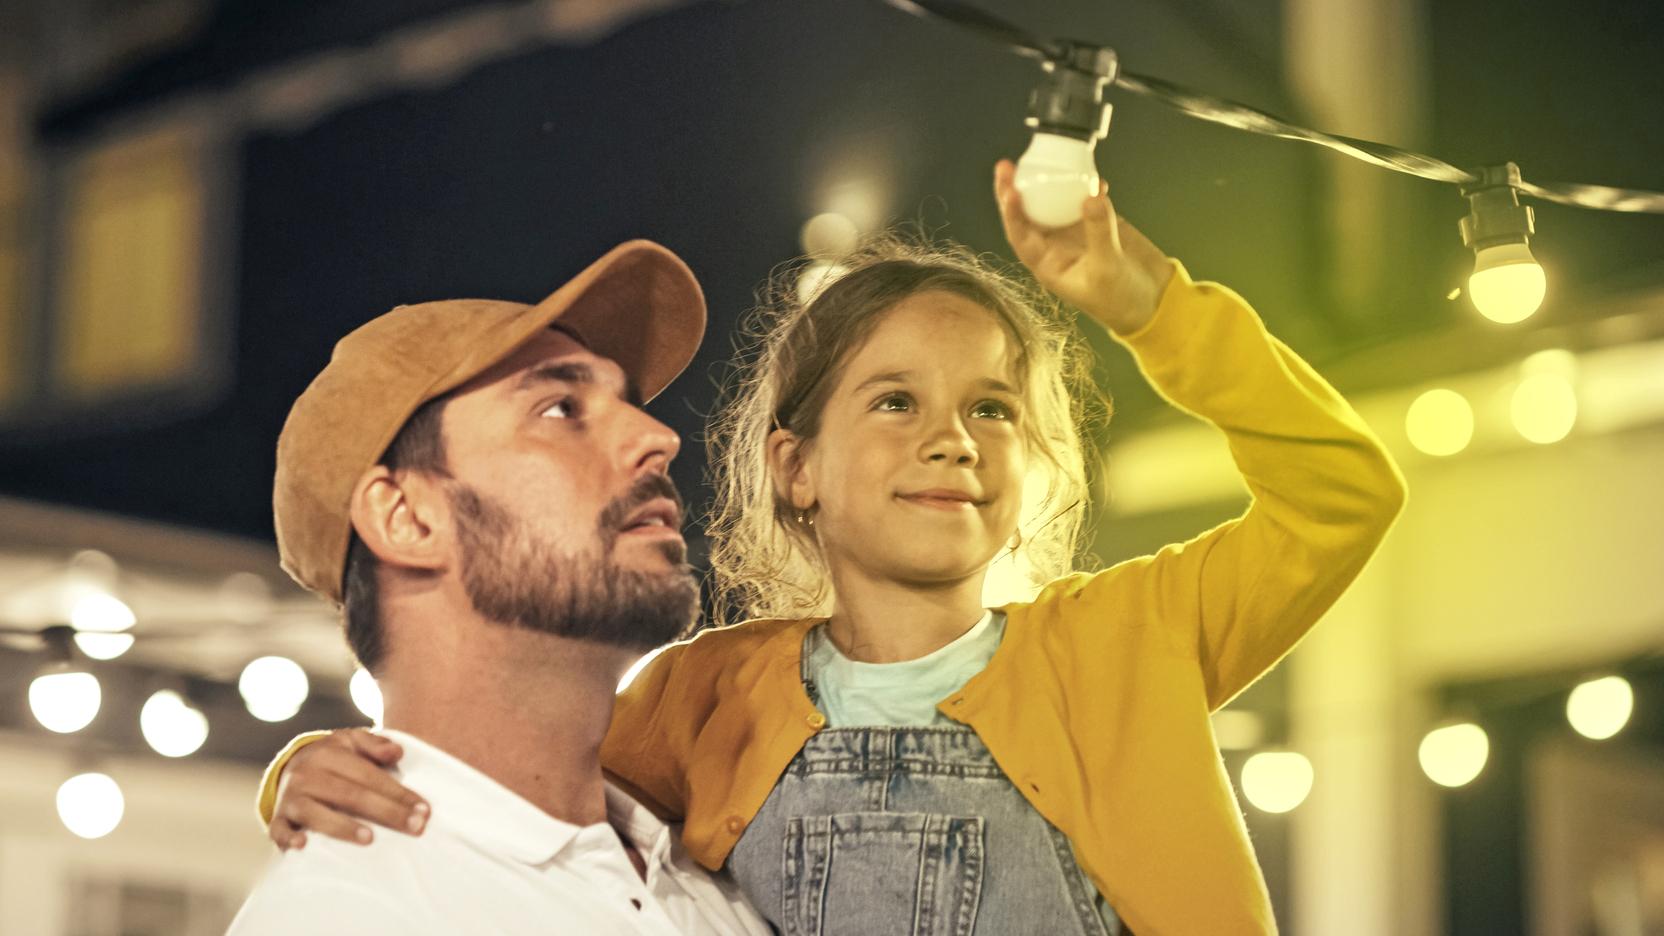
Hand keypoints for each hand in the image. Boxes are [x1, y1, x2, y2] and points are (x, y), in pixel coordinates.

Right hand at [270, 728, 428, 849]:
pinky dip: (289, 838)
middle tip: (415, 828)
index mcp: (328, 754)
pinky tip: (303, 846)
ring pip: (316, 813)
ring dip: (342, 827)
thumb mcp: (351, 741)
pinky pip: (279, 829)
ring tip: (370, 839)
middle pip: (350, 795)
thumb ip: (374, 744)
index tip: (424, 809)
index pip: (369, 775)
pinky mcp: (278, 818)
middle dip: (386, 812)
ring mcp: (290, 798)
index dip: (398, 792)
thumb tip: (397, 753)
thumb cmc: (334, 758)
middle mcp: (307, 774)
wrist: (290, 766)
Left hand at [994, 159, 1172, 335]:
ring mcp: (1076, 233)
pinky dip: (1087, 186)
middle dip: (1015, 192)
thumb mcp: (1107, 269)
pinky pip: (1086, 200)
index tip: (1009, 191)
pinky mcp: (1098, 224)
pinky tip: (1092, 176)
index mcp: (1048, 265)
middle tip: (1006, 167)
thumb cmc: (1122, 301)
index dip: (1011, 214)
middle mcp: (1056, 247)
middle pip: (1029, 215)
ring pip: (1055, 203)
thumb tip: (1090, 198)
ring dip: (1049, 184)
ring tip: (1042, 161)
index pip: (1021, 236)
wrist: (1153, 302)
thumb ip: (1099, 233)